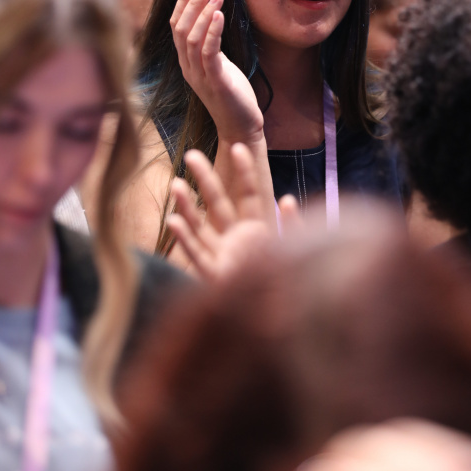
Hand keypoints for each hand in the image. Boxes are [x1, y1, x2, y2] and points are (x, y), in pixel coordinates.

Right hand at [167, 144, 298, 279]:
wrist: (287, 323)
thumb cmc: (293, 285)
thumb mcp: (297, 252)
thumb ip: (292, 226)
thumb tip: (286, 199)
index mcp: (256, 231)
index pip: (247, 194)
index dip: (243, 172)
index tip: (238, 146)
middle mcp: (235, 241)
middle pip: (217, 205)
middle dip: (205, 180)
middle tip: (191, 154)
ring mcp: (223, 258)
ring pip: (201, 227)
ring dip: (187, 207)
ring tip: (175, 184)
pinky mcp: (215, 278)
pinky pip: (198, 256)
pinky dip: (186, 239)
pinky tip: (174, 222)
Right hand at [170, 0, 263, 144]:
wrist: (240, 126)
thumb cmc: (232, 94)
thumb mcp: (218, 65)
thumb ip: (210, 46)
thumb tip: (211, 18)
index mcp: (187, 62)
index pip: (176, 27)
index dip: (182, 3)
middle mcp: (188, 68)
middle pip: (181, 29)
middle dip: (191, 3)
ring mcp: (199, 76)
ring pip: (192, 38)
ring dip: (203, 13)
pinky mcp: (215, 82)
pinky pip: (208, 53)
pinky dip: (212, 31)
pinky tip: (218, 14)